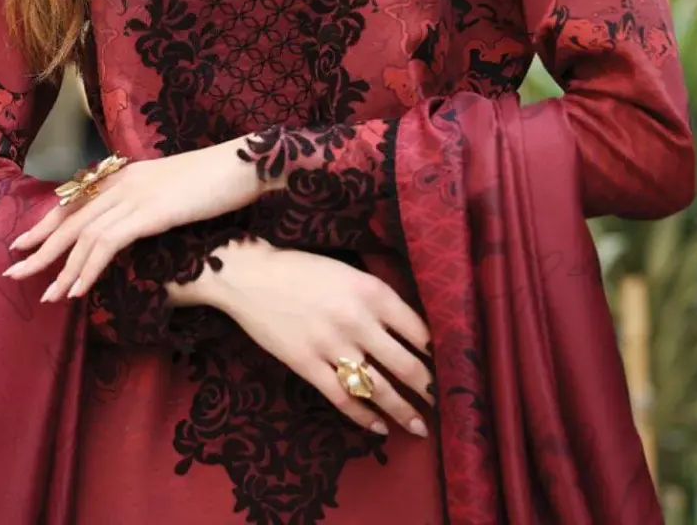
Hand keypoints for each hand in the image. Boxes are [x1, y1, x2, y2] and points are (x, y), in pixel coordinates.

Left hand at [2, 142, 258, 300]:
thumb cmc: (221, 180)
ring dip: (62, 268)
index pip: (78, 199)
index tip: (26, 241)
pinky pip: (106, 245)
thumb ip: (154, 203)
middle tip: (14, 272)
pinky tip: (78, 290)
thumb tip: (144, 223)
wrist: (246, 165)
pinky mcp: (148, 212)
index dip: (49, 222)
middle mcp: (125, 181)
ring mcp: (135, 195)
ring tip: (47, 295)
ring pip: (83, 235)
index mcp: (129, 174)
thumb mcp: (178, 189)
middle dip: (40, 247)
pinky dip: (88, 269)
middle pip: (71, 217)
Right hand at [173, 240, 434, 437]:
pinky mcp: (306, 365)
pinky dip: (363, 417)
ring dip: (402, 411)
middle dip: (426, 388)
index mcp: (371, 290)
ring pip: (377, 388)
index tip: (446, 366)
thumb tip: (409, 328)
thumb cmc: (302, 269)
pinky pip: (342, 398)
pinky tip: (378, 428)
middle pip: (404, 364)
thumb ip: (377, 297)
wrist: (250, 276)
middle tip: (440, 402)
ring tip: (419, 426)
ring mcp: (331, 345)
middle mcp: (357, 320)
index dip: (436, 352)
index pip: (417, 329)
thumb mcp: (349, 271)